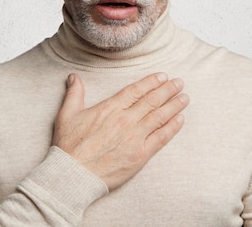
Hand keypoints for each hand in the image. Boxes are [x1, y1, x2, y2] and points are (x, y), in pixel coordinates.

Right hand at [52, 73, 188, 190]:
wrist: (73, 174)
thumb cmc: (68, 146)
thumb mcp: (67, 114)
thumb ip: (74, 93)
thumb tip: (73, 76)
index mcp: (109, 108)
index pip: (135, 90)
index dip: (151, 82)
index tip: (162, 76)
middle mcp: (125, 120)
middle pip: (151, 101)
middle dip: (168, 90)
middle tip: (180, 83)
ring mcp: (134, 137)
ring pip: (159, 117)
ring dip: (174, 106)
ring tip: (184, 98)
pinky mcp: (140, 155)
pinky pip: (161, 138)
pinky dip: (172, 127)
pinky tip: (180, 119)